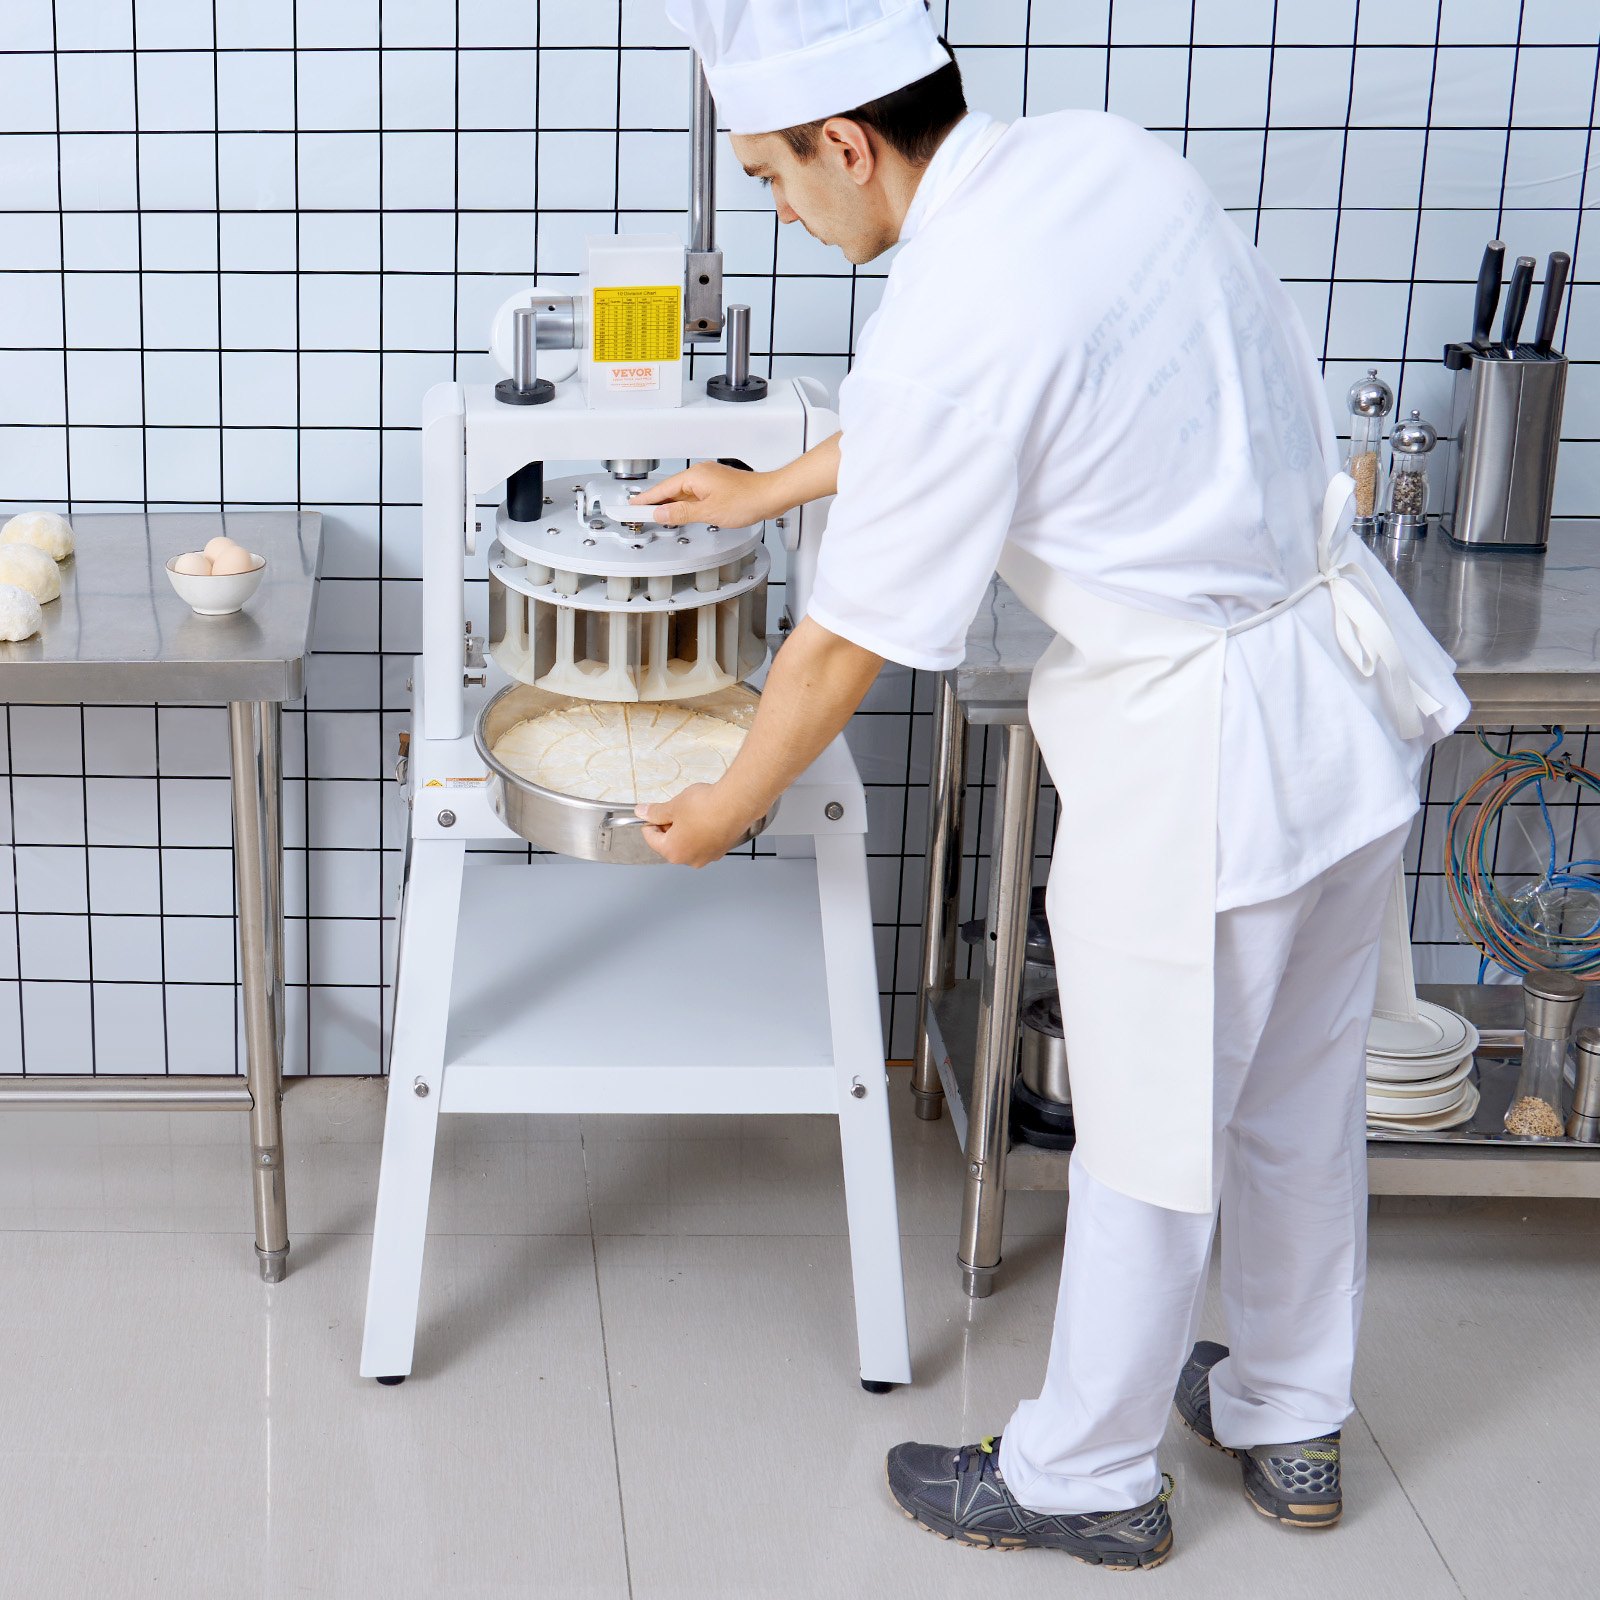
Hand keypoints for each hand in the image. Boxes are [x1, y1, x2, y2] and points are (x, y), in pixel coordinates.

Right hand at [629, 462, 783, 528]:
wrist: (770, 495)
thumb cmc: (747, 499)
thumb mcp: (708, 512)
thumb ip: (681, 514)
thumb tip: (662, 514)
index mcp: (694, 476)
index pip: (661, 489)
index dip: (645, 500)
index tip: (631, 507)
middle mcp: (700, 474)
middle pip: (670, 490)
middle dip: (655, 503)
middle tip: (638, 515)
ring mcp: (709, 480)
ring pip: (682, 494)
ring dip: (670, 505)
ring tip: (658, 517)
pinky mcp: (717, 487)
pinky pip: (694, 495)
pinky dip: (684, 505)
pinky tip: (683, 514)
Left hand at [636, 783, 758, 866]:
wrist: (735, 804)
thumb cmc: (705, 807)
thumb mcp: (673, 806)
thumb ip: (655, 812)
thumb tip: (643, 812)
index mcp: (673, 852)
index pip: (651, 839)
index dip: (650, 822)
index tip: (653, 812)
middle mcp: (690, 860)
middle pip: (670, 844)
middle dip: (669, 827)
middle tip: (674, 809)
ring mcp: (707, 857)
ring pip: (688, 844)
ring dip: (685, 830)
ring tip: (692, 812)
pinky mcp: (721, 850)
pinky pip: (704, 843)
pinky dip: (701, 832)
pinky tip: (705, 817)